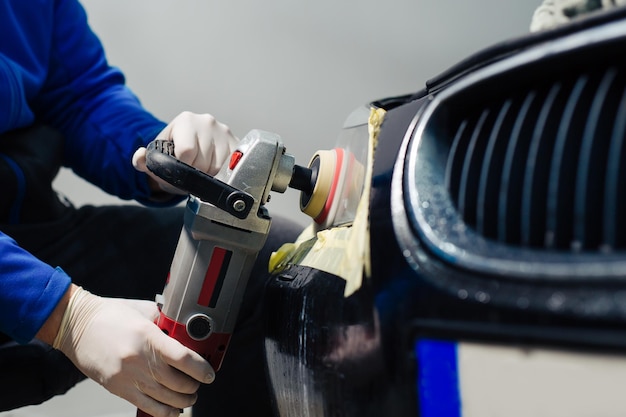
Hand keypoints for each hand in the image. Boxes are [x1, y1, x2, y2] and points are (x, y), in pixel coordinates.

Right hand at [53, 287, 214, 416]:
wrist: (76, 326)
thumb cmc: (109, 315)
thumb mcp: (143, 310)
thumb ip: (165, 321)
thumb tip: (185, 330)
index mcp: (147, 337)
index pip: (183, 358)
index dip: (202, 369)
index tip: (210, 372)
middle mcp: (138, 360)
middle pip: (178, 383)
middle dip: (195, 385)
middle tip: (200, 382)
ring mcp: (128, 377)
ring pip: (166, 399)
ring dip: (184, 401)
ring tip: (190, 396)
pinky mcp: (118, 389)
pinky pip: (148, 407)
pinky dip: (165, 412)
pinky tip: (173, 408)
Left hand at [132, 111, 238, 194]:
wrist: (194, 143)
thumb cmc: (174, 150)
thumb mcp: (158, 154)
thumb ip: (144, 159)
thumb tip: (139, 157)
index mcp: (185, 120)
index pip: (186, 152)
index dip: (182, 168)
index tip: (179, 170)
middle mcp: (207, 122)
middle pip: (203, 162)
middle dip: (195, 174)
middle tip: (190, 172)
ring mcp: (224, 132)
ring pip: (218, 167)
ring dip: (209, 175)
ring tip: (201, 170)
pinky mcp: (237, 143)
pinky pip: (231, 167)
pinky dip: (222, 173)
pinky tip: (214, 169)